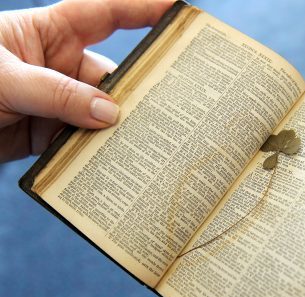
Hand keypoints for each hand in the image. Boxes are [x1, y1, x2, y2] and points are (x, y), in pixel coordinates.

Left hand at [0, 0, 173, 162]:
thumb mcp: (5, 79)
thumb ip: (58, 94)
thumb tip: (111, 115)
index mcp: (51, 33)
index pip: (107, 14)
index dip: (144, 9)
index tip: (178, 11)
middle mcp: (61, 67)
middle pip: (112, 76)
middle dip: (138, 90)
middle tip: (171, 105)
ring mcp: (59, 103)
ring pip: (101, 116)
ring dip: (117, 131)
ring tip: (144, 144)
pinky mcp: (51, 136)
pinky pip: (82, 143)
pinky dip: (96, 154)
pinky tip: (113, 163)